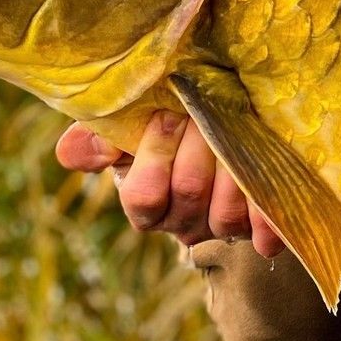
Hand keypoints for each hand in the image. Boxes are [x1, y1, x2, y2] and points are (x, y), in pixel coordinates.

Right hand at [56, 112, 283, 258]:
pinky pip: (264, 229)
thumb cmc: (173, 121)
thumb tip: (70, 154)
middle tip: (205, 111)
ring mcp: (222, 227)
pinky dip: (267, 217)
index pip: (144, 198)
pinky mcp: (259, 225)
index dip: (155, 156)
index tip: (166, 116)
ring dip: (233, 165)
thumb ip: (99, 137)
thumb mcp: (132, 124)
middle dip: (199, 146)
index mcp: (147, 202)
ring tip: (237, 127)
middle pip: (189, 195)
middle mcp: (183, 223)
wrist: (230, 120)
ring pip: (226, 212)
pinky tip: (270, 196)